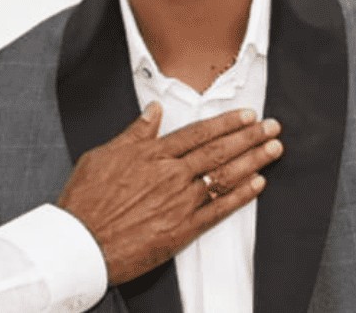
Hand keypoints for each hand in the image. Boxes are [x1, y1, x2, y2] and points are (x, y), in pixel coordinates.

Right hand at [57, 103, 281, 283]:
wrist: (81, 244)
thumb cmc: (86, 200)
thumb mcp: (103, 155)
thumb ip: (134, 133)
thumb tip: (153, 110)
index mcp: (152, 154)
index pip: (198, 133)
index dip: (226, 122)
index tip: (247, 115)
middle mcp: (170, 174)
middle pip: (218, 150)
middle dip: (249, 136)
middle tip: (273, 127)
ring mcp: (179, 202)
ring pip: (224, 176)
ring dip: (253, 161)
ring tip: (274, 149)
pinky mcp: (183, 229)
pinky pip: (219, 210)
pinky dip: (241, 196)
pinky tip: (258, 184)